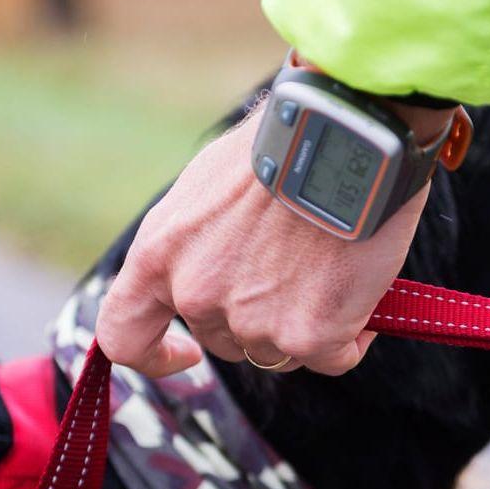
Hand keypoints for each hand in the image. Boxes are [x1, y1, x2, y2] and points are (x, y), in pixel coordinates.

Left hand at [96, 100, 450, 377]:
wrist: (343, 131)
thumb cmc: (284, 143)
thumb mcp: (207, 188)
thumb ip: (199, 243)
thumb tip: (227, 268)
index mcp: (159, 255)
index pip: (125, 335)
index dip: (154, 356)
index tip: (185, 354)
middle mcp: (196, 295)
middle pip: (225, 340)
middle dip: (259, 318)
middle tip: (299, 270)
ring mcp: (251, 321)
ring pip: (280, 350)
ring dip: (307, 322)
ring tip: (335, 265)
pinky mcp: (307, 335)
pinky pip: (333, 356)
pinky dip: (351, 333)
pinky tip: (363, 289)